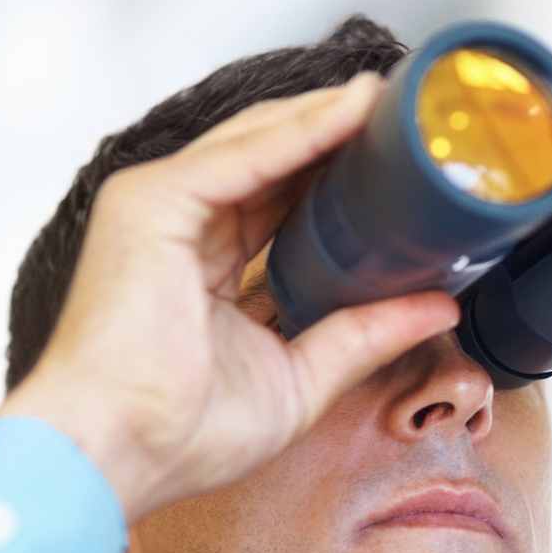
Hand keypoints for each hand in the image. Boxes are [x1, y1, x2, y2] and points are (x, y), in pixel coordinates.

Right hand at [0, 75, 456, 522]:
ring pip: (258, 144)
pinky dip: (302, 130)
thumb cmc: (176, 435)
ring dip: (330, 117)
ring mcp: (159, 207)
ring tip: (398, 98)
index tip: (407, 164)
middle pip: (271, 162)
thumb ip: (363, 337)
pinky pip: (244, 154)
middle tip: (414, 120)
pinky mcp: (153, 200)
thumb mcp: (297, 379)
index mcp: (202, 268)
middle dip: (341, 137)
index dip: (341, 179)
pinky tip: (356, 109)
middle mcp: (179, 228)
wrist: (115, 454)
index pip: (280, 203)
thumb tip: (437, 307)